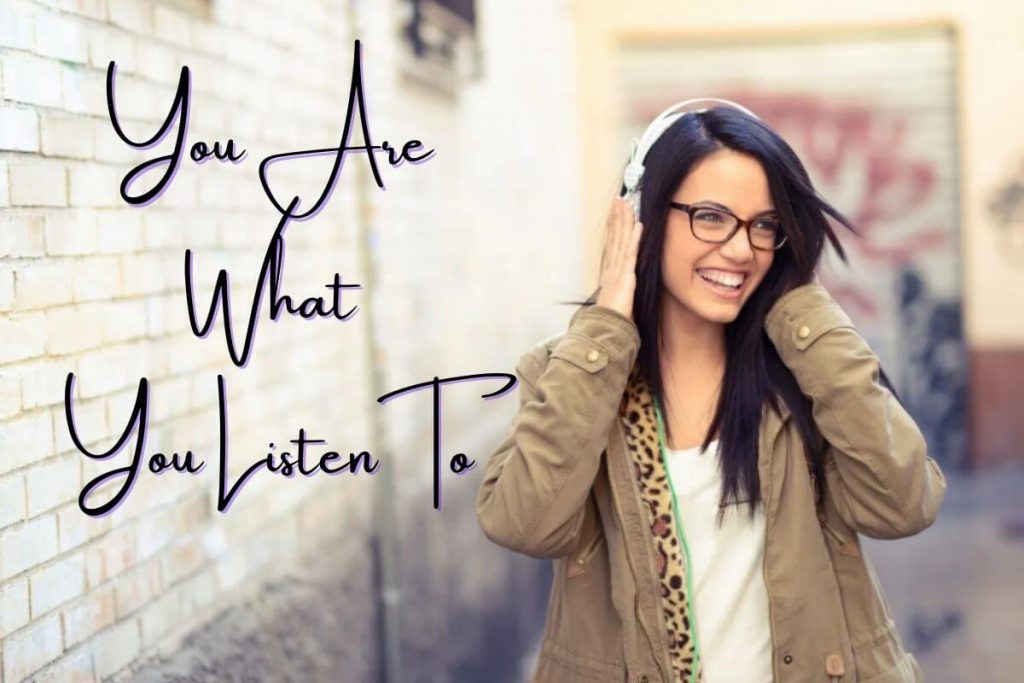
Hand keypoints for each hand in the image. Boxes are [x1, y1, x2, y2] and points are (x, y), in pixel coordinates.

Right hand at [596, 196, 642, 321]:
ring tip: (624, 203)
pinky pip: (630, 254)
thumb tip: (623, 294)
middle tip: (618, 199)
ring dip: (623, 221)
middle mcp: (612, 269)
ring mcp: (617, 272)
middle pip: (614, 238)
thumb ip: (620, 295)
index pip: (613, 245)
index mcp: (611, 274)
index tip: (614, 212)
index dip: (613, 228)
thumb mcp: (618, 305)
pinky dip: (634, 238)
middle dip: (616, 218)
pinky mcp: (624, 277)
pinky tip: (638, 224)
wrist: (606, 332)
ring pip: (621, 240)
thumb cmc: (611, 322)